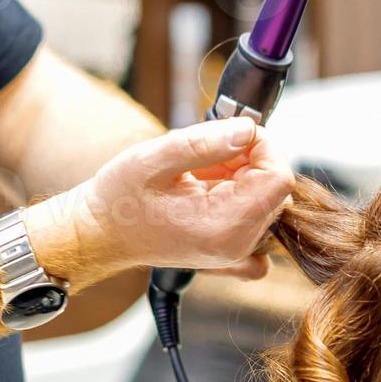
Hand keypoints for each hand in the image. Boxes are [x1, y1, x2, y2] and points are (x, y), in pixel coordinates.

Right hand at [32, 117, 294, 275]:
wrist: (100, 235)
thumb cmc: (118, 200)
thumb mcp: (154, 159)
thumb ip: (203, 143)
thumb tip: (248, 129)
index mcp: (225, 227)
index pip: (279, 177)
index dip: (262, 146)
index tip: (229, 136)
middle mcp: (239, 246)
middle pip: (276, 187)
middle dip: (248, 160)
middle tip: (203, 158)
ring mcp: (238, 252)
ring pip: (266, 197)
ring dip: (240, 176)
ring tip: (197, 176)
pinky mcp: (234, 252)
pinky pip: (260, 220)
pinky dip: (243, 198)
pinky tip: (210, 195)